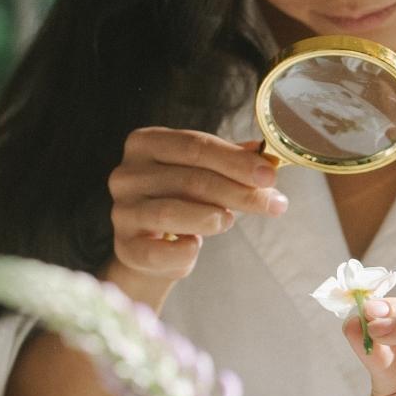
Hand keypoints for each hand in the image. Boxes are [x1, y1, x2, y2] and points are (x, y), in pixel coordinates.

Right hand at [105, 128, 287, 304]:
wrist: (149, 248)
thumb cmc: (180, 201)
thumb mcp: (203, 173)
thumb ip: (231, 162)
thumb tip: (266, 158)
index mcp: (145, 143)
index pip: (193, 145)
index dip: (235, 160)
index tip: (269, 175)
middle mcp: (126, 174)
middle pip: (189, 179)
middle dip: (237, 192)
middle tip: (273, 203)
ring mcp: (121, 211)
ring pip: (171, 212)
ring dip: (212, 217)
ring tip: (229, 220)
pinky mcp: (124, 247)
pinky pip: (161, 251)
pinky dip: (186, 251)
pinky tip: (195, 245)